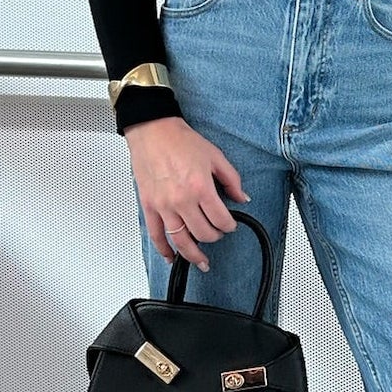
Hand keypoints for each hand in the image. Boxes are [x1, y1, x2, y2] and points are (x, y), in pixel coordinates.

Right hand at [123, 117, 250, 271]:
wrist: (153, 131)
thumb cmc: (180, 140)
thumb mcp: (215, 156)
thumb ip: (232, 180)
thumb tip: (242, 197)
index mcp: (200, 188)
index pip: (220, 220)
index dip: (229, 226)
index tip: (230, 225)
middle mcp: (181, 200)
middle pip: (203, 234)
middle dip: (214, 237)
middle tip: (217, 234)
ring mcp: (164, 206)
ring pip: (181, 241)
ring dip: (193, 255)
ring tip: (201, 261)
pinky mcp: (149, 207)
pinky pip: (157, 235)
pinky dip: (164, 250)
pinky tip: (171, 257)